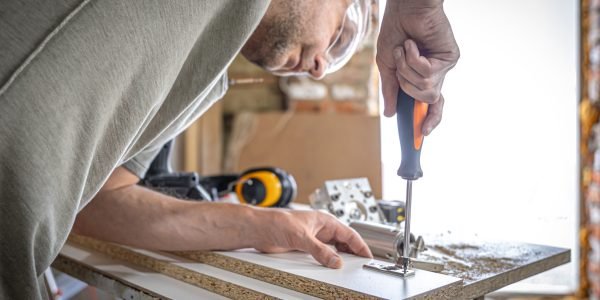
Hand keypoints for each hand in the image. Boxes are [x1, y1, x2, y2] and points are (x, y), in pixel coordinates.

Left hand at [249, 209, 371, 267]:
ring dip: (341, 257)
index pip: (349, 234)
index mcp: (325, 221)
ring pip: (334, 249)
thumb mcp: (302, 237)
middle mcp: (321, 229)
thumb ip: (320, 250)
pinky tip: (330, 267)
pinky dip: (329, 261)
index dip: (360, 245)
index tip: (367, 256)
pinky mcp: (305, 247)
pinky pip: (322, 255)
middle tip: (361, 265)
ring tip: (349, 267)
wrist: (260, 228)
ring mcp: (314, 238)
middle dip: (353, 252)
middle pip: (344, 242)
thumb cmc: (277, 221)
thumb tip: (335, 261)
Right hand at [377, 0, 458, 134]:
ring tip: (405, 50)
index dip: (429, 120)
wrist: (404, 9)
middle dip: (407, 86)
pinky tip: (413, 44)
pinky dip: (414, 59)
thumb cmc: (396, 31)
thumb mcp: (387, 65)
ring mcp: (444, 66)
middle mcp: (436, 74)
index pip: (431, 104)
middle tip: (400, 66)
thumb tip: (389, 113)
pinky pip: (429, 73)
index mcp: (422, 77)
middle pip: (428, 99)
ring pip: (426, 89)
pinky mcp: (450, 57)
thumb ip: (390, 89)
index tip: (422, 135)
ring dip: (407, 70)